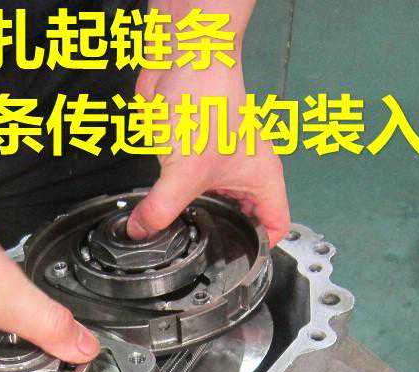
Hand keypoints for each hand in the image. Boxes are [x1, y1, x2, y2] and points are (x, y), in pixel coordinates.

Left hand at [126, 61, 289, 246]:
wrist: (185, 57)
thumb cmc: (208, 98)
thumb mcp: (185, 169)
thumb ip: (161, 208)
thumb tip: (142, 232)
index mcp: (260, 178)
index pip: (277, 226)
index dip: (263, 250)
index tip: (238, 268)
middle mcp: (242, 173)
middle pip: (241, 219)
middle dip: (222, 239)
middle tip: (200, 261)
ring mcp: (215, 163)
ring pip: (209, 204)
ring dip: (194, 219)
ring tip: (177, 243)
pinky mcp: (188, 153)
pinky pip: (183, 186)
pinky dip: (173, 199)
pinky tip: (157, 214)